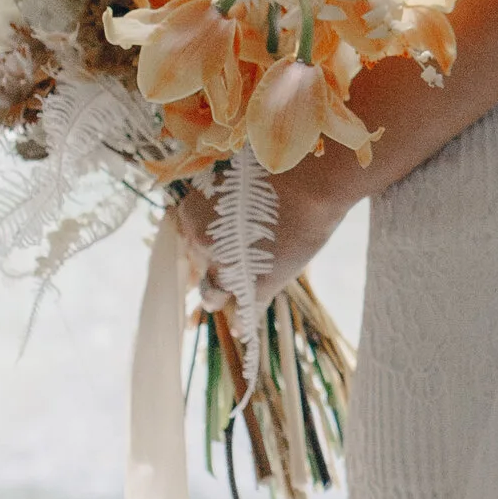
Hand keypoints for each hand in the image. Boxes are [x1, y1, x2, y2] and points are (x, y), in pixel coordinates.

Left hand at [174, 151, 356, 312]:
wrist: (310, 183)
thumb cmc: (277, 170)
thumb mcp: (237, 180)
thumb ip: (224, 204)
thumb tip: (227, 216)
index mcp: (191, 214)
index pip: (186, 237)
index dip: (200, 245)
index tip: (207, 249)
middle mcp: (201, 245)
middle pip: (198, 265)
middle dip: (210, 268)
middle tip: (220, 271)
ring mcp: (226, 269)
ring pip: (213, 294)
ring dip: (219, 297)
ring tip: (226, 301)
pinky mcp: (254, 288)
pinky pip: (244, 312)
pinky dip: (242, 322)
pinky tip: (241, 328)